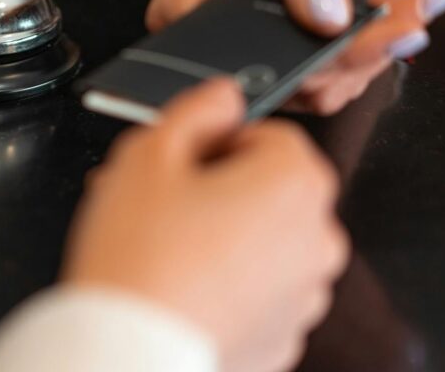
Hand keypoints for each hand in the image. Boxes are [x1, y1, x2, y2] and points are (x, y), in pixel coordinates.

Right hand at [63, 79, 348, 371]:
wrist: (128, 353)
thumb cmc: (139, 260)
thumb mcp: (148, 153)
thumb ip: (195, 109)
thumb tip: (223, 97)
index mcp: (295, 184)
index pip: (269, 134)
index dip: (217, 139)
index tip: (179, 159)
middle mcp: (317, 239)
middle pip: (267, 189)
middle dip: (215, 187)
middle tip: (157, 200)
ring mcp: (304, 296)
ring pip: (263, 241)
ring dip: (221, 234)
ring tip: (160, 246)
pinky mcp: (282, 337)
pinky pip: (258, 292)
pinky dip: (226, 284)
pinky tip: (178, 284)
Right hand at [146, 0, 444, 114]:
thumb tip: (327, 16)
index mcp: (184, 13)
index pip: (231, 57)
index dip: (292, 61)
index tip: (350, 40)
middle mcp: (217, 53)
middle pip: (288, 78)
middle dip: (358, 51)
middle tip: (411, 23)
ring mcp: (262, 67)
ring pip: (328, 84)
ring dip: (383, 45)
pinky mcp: (302, 72)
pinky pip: (350, 73)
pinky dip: (388, 38)